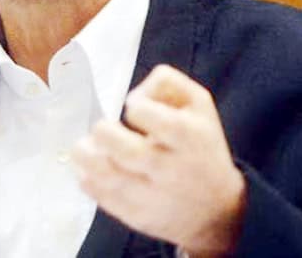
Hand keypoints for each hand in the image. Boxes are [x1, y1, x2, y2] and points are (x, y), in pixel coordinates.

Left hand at [72, 64, 245, 255]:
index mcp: (189, 136)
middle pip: (128, 151)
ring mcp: (153, 197)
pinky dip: (88, 179)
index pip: (156, 119)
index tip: (134, 107)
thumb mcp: (198, 103)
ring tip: (84, 147)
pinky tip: (88, 167)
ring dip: (86, 157)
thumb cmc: (200, 143)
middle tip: (102, 128)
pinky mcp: (137, 217)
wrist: (217, 208)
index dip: (137, 106)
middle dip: (103, 133)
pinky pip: (103, 198)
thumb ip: (167, 83)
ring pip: (108, 178)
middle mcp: (171, 169)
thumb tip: (133, 94)